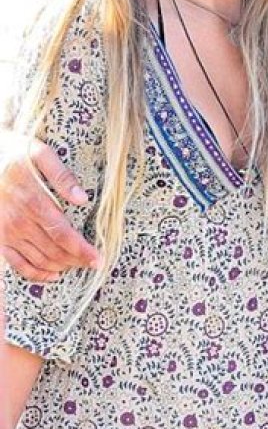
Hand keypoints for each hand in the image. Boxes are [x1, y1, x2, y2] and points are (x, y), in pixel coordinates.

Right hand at [0, 129, 98, 280]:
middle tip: (92, 262)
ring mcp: (6, 232)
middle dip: (76, 260)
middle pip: (54, 251)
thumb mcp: (38, 154)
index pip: (63, 234)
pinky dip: (35, 273)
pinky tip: (51, 275)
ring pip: (38, 260)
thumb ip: (61, 176)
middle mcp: (19, 221)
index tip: (98, 259)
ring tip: (77, 266)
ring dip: (60, 266)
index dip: (82, 250)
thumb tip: (82, 199)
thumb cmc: (12, 153)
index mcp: (33, 201)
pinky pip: (16, 263)